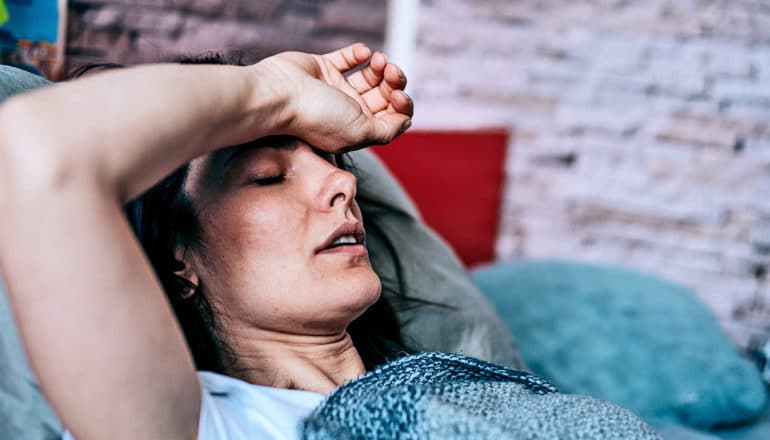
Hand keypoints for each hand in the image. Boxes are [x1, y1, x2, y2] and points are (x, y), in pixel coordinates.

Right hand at [255, 43, 412, 151]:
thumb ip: (387, 130)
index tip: (398, 95)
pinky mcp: (323, 68)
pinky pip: (348, 58)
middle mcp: (347, 112)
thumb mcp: (360, 132)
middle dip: (394, 83)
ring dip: (381, 67)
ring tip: (379, 60)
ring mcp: (335, 90)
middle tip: (391, 72)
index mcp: (357, 130)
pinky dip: (359, 53)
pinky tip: (363, 53)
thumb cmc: (317, 117)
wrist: (280, 95)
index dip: (402, 106)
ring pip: (370, 76)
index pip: (391, 118)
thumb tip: (405, 122)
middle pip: (384, 96)